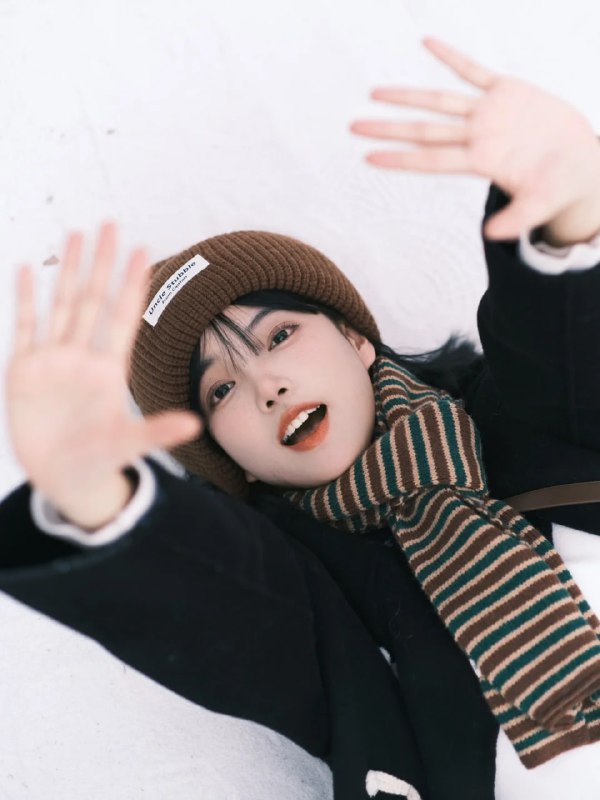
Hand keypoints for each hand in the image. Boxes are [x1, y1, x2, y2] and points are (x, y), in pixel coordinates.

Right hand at [5, 223, 202, 512]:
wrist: (63, 478)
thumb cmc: (100, 461)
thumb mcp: (128, 444)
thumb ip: (157, 431)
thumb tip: (195, 423)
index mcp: (109, 369)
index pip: (122, 317)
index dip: (131, 284)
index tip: (142, 251)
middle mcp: (82, 357)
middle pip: (93, 299)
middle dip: (102, 262)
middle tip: (111, 224)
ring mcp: (52, 360)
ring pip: (61, 304)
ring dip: (67, 270)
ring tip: (76, 234)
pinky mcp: (24, 370)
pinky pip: (25, 327)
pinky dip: (26, 299)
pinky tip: (28, 269)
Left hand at [351, 37, 599, 241]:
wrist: (580, 165)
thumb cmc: (558, 188)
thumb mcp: (540, 204)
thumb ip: (517, 218)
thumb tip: (492, 236)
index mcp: (481, 162)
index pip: (430, 160)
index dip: (400, 158)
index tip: (368, 157)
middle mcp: (477, 136)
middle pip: (424, 130)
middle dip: (390, 128)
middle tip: (354, 126)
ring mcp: (489, 112)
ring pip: (440, 101)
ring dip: (408, 95)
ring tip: (375, 92)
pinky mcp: (507, 91)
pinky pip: (474, 70)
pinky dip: (451, 56)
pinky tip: (426, 42)